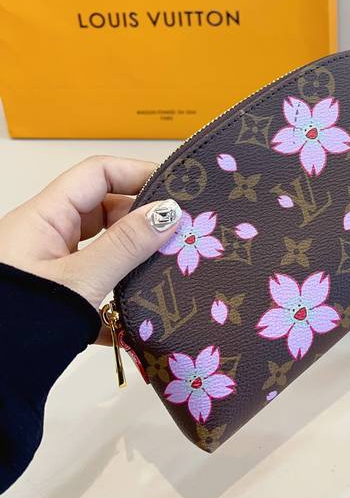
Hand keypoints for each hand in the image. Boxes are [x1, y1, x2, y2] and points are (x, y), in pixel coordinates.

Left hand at [0, 156, 180, 312]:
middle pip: (103, 209)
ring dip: (132, 260)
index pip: (98, 173)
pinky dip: (116, 296)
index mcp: (44, 217)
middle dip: (142, 221)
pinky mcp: (52, 297)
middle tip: (180, 236)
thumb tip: (170, 211)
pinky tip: (138, 319)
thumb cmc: (21, 324)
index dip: (138, 173)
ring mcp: (46, 267)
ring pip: (100, 247)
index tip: (178, 190)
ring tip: (167, 272)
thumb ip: (127, 245)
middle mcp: (43, 235)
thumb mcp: (81, 282)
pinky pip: (92, 283)